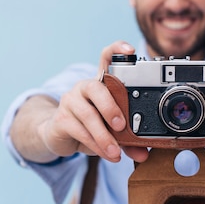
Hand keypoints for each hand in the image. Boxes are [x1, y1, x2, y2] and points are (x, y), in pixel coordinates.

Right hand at [11, 41, 148, 163]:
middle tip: (121, 126)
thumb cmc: (90, 127)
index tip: (131, 51)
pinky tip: (105, 153)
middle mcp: (85, 87)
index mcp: (101, 83)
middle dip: (110, 107)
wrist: (59, 137)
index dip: (117, 50)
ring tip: (115, 152)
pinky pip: (79, 131)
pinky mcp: (61, 118)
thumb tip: (144, 153)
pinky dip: (95, 145)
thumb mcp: (111, 131)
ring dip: (104, 136)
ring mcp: (71, 101)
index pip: (106, 57)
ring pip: (88, 115)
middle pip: (96, 87)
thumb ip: (128, 140)